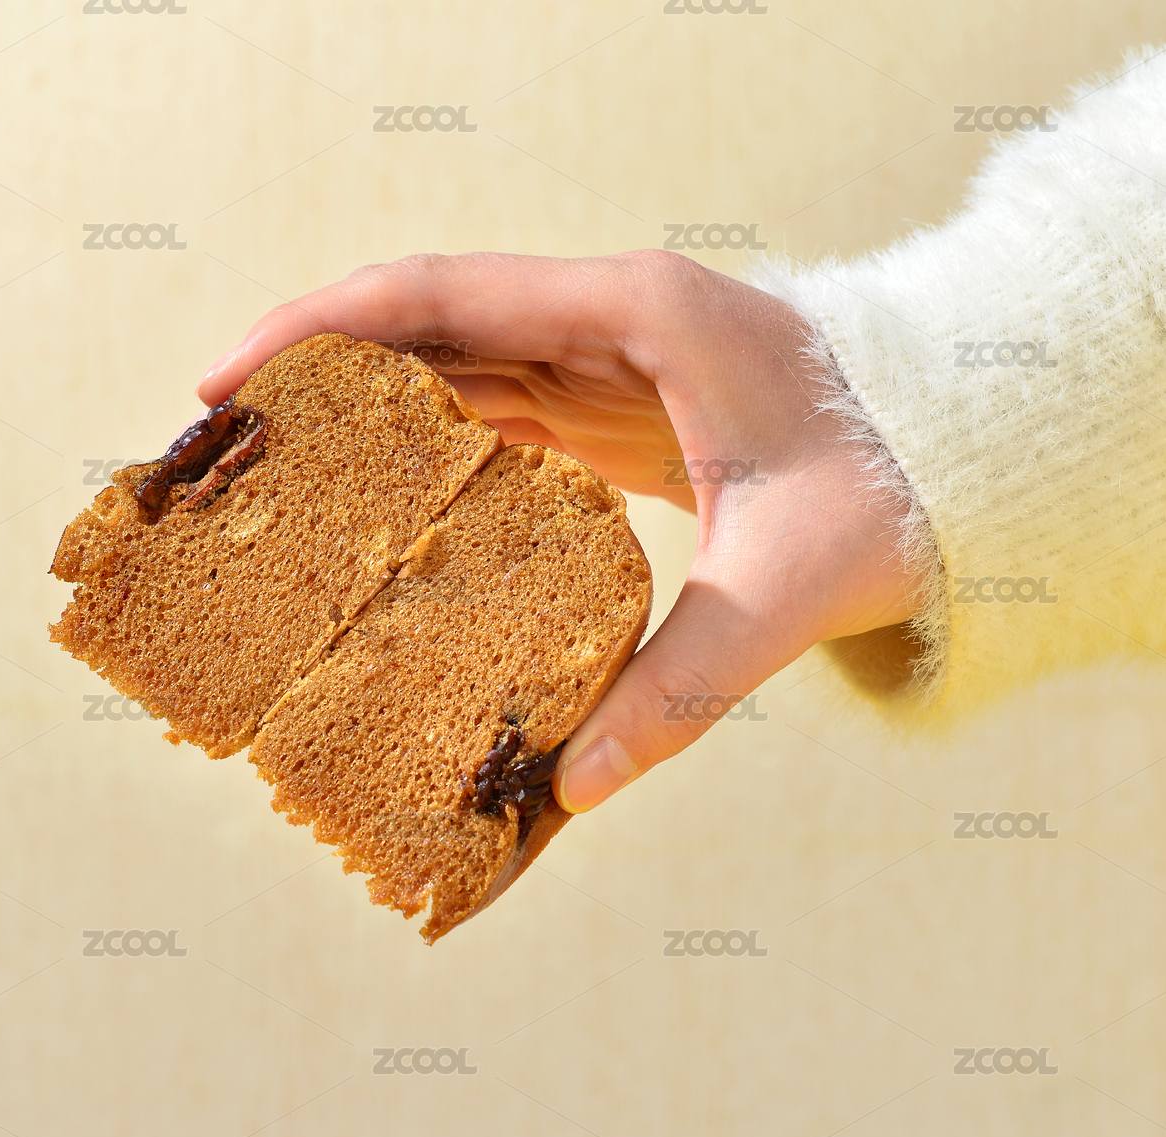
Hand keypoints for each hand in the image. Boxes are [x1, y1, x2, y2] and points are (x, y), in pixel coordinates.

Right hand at [198, 252, 922, 812]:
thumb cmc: (891, 487)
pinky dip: (419, 438)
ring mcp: (604, 356)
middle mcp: (604, 316)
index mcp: (634, 313)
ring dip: (357, 405)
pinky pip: (489, 404)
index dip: (319, 330)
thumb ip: (682, 689)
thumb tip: (572, 793)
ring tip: (272, 470)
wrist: (961, 452)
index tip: (228, 381)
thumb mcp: (790, 588)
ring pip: (447, 359)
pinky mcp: (610, 404)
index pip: (438, 295)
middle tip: (222, 443)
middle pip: (421, 320)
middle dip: (312, 371)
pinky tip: (370, 493)